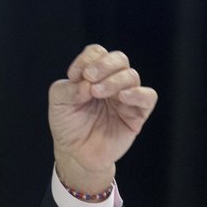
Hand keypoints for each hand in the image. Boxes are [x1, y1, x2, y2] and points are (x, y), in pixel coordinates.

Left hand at [48, 44, 157, 195]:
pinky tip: (122, 97)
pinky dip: (137, 93)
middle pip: (119, 59)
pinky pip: (148, 97)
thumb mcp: (58, 102)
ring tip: (96, 92)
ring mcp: (125, 98)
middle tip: (90, 76)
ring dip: (113, 80)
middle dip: (104, 64)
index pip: (97, 53)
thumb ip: (69, 89)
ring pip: (131, 76)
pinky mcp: (137, 114)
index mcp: (93, 75)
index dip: (87, 59)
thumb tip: (88, 82)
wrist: (75, 153)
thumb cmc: (67, 124)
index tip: (73, 75)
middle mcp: (111, 82)